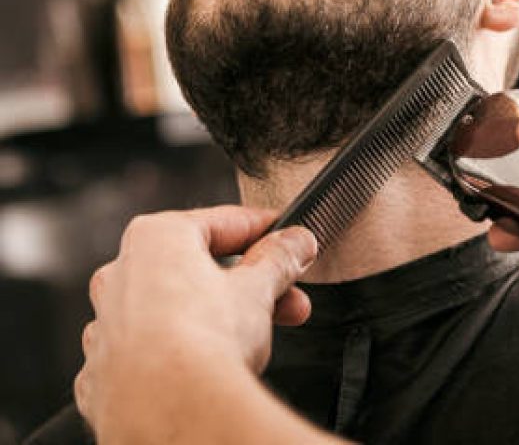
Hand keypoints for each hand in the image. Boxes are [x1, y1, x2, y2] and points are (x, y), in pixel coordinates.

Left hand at [74, 205, 316, 439]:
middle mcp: (121, 275)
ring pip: (173, 308)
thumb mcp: (259, 288)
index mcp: (155, 238)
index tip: (287, 240)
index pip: (222, 223)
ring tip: (260, 335)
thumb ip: (279, 259)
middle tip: (287, 296)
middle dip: (251, 284)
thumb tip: (295, 243)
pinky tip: (211, 365)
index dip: (263, 231)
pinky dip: (180, 352)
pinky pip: (150, 350)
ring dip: (217, 317)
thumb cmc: (203, 341)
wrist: (170, 413)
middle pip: (199, 268)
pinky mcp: (104, 372)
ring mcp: (107, 325)